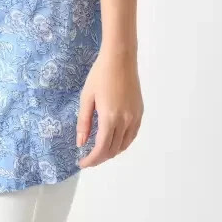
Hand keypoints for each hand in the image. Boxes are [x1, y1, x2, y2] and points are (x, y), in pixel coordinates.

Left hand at [76, 48, 143, 168]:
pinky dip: (122, 143)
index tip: (82, 163)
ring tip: (99, 150)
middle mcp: (125, 121)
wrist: (120, 58)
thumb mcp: (87, 97)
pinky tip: (114, 140)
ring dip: (111, 152)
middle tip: (88, 157)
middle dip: (100, 157)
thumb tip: (81, 143)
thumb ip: (84, 122)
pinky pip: (132, 135)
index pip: (102, 149)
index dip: (92, 160)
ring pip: (124, 145)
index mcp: (110, 118)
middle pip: (113, 150)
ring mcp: (135, 117)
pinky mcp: (140, 112)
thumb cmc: (100, 75)